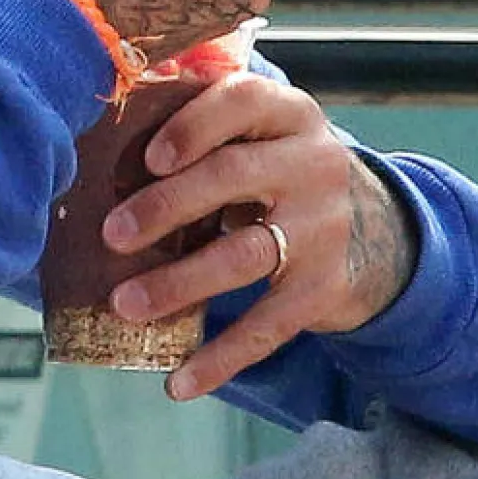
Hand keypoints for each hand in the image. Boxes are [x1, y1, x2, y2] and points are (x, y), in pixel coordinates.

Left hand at [98, 69, 418, 400]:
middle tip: (111, 234)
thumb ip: (199, 112)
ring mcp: (325, 227)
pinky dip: (221, 358)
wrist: (368, 226)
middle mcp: (313, 162)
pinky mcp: (325, 289)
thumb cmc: (272, 164)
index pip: (243, 101)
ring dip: (179, 283)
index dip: (194, 126)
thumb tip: (109, 96)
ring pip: (246, 255)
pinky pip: (268, 327)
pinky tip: (178, 383)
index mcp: (288, 112)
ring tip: (124, 305)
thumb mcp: (255, 127)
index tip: (148, 158)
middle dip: (167, 206)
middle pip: (234, 177)